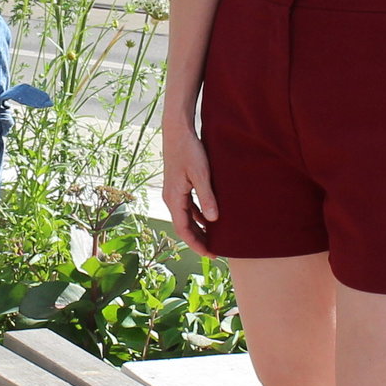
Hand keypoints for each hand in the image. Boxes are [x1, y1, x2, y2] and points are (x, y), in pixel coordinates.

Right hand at [161, 119, 218, 255]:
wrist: (177, 131)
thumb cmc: (189, 150)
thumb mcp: (201, 174)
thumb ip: (207, 197)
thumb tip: (212, 220)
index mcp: (174, 198)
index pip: (183, 230)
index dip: (197, 244)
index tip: (211, 254)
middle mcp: (170, 198)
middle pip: (183, 226)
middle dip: (198, 240)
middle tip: (215, 251)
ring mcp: (173, 192)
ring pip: (185, 218)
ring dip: (198, 229)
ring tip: (213, 238)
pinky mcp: (178, 186)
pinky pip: (187, 207)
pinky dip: (197, 216)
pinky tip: (208, 219)